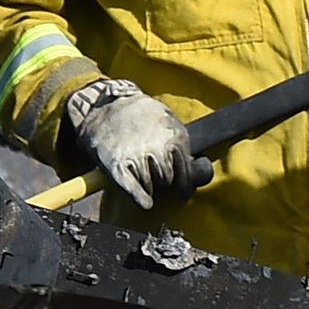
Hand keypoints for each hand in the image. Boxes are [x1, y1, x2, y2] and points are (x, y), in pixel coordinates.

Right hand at [68, 82, 203, 212]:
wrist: (107, 106)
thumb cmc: (143, 117)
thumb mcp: (169, 123)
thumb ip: (184, 146)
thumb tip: (202, 170)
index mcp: (176, 136)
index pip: (186, 173)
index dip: (184, 183)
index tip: (182, 189)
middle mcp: (158, 146)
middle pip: (167, 180)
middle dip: (163, 181)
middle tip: (154, 174)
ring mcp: (137, 155)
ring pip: (150, 186)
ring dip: (148, 186)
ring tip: (141, 172)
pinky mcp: (116, 163)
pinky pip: (132, 188)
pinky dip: (140, 197)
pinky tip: (146, 203)